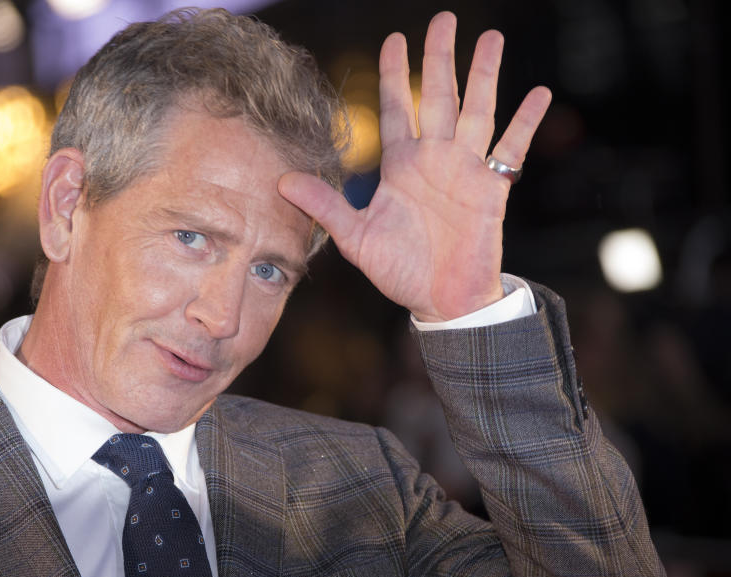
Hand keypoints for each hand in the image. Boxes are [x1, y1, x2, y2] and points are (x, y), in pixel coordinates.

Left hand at [279, 12, 550, 321]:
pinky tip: (539, 94)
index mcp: (401, 166)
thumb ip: (324, 207)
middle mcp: (434, 160)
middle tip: (443, 19)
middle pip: (439, 97)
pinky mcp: (491, 189)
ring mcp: (466, 171)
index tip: (394, 39)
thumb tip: (282, 181)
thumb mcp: (355, 238)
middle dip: (440, 58)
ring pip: (476, 111)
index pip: (398, 109)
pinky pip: (511, 150)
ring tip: (491, 38)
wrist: (440, 301)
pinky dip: (525, 123)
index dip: (396, 75)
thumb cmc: (399, 271)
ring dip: (484, 76)